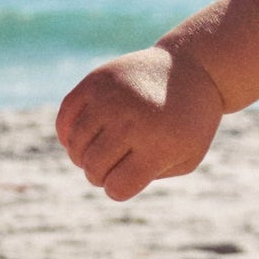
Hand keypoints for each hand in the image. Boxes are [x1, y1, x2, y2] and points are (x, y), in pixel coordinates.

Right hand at [55, 44, 224, 201]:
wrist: (192, 67)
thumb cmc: (191, 121)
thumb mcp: (187, 157)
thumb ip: (150, 176)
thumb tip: (109, 183)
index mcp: (158, 145)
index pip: (118, 186)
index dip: (117, 190)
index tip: (124, 182)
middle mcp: (131, 121)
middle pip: (94, 167)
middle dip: (98, 177)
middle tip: (109, 169)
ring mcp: (110, 99)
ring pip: (76, 144)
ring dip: (81, 157)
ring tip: (97, 154)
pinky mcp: (96, 81)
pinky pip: (65, 117)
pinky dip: (67, 134)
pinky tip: (81, 139)